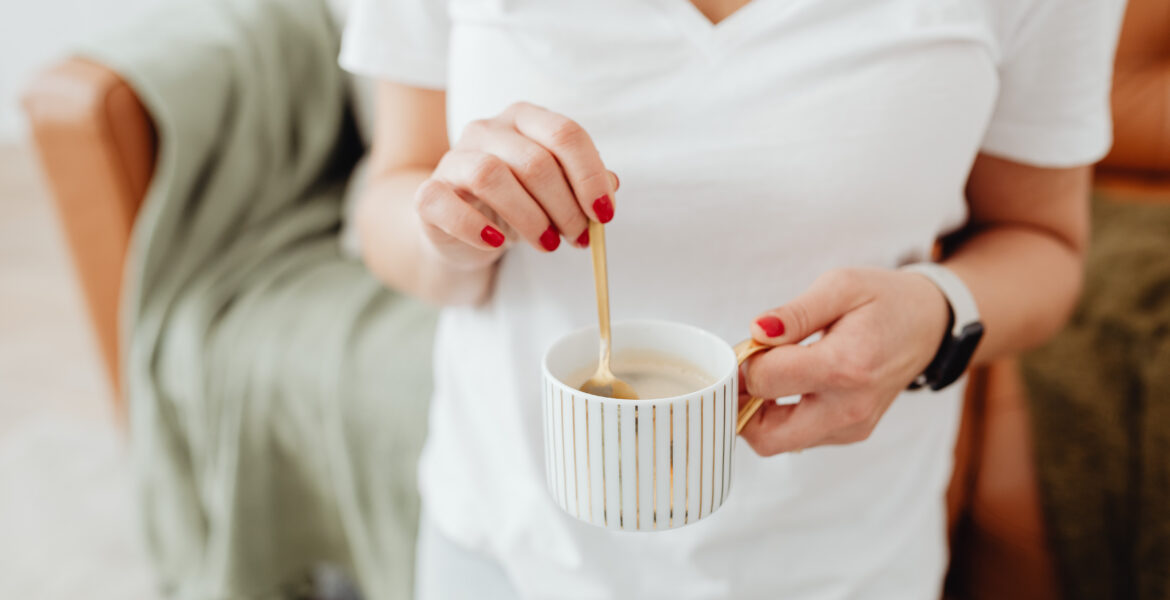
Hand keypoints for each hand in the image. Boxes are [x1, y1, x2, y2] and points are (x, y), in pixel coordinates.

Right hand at [415, 102, 618, 269]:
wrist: (458, 230)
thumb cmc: (514, 205)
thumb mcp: (555, 192)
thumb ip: (581, 184)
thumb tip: (611, 185)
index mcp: (523, 119)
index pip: (565, 134)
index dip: (590, 176)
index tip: (605, 214)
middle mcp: (486, 130)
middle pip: (535, 161)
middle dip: (565, 206)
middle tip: (578, 237)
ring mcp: (453, 159)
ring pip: (492, 175)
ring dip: (530, 218)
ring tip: (548, 244)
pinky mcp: (428, 194)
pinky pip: (446, 203)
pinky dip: (475, 226)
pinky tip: (497, 243)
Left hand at [739, 267, 950, 455]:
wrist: (929, 324)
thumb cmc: (883, 300)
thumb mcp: (841, 286)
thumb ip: (795, 312)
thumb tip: (757, 330)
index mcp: (846, 366)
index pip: (766, 381)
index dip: (745, 361)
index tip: (751, 342)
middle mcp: (850, 407)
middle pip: (766, 436)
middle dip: (740, 405)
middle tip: (742, 371)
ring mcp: (852, 427)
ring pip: (778, 442)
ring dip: (758, 412)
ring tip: (770, 372)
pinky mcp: (851, 433)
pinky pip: (798, 437)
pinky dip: (780, 416)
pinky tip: (789, 383)